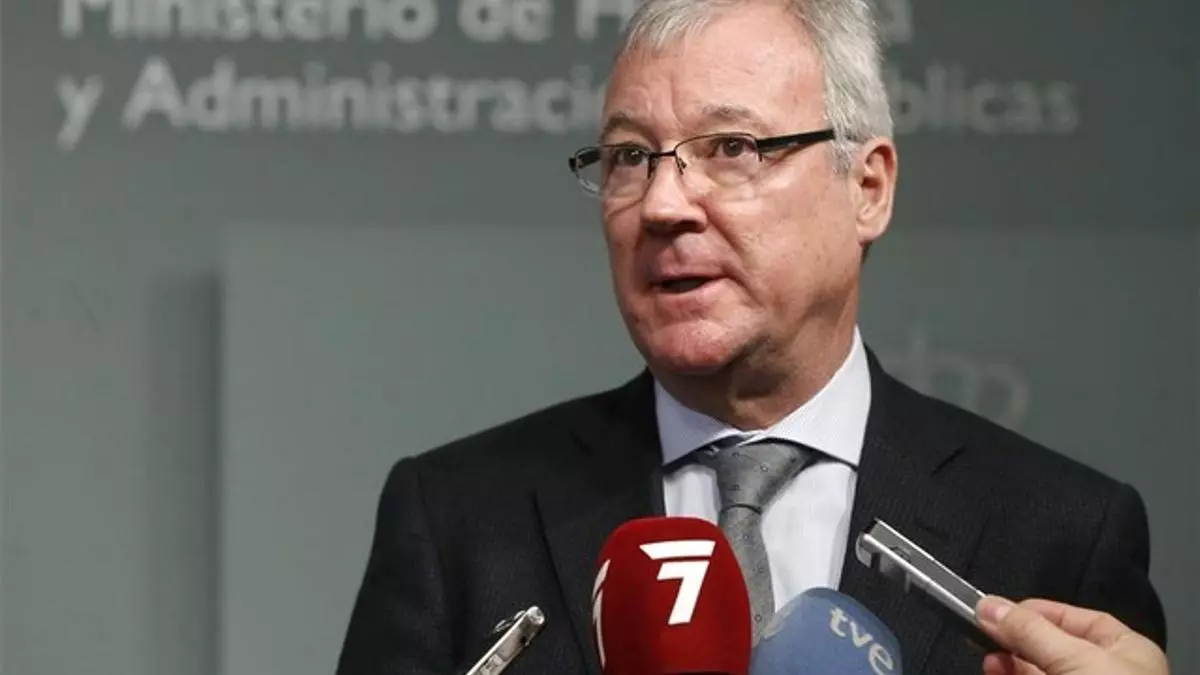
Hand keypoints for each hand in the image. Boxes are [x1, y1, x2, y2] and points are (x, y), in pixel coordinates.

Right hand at [975, 596, 1168, 674]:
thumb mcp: (1074, 660)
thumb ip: (1029, 631)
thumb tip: (988, 606)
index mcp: (1127, 653)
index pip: (1079, 620)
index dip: (1039, 612)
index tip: (1001, 611)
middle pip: (1054, 647)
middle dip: (1018, 640)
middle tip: (987, 635)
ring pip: (1040, 674)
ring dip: (1010, 665)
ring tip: (989, 662)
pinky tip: (996, 674)